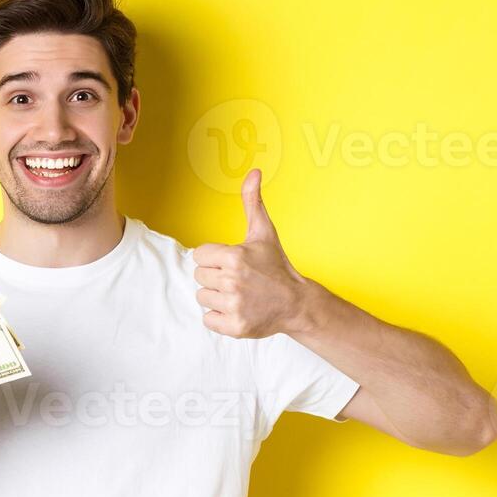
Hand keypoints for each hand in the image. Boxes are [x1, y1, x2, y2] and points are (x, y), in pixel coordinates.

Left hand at [194, 168, 325, 338]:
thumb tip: (254, 171)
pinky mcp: (235, 326)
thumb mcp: (264, 232)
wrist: (297, 303)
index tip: (234, 263)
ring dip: (217, 297)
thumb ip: (252, 202)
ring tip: (240, 294)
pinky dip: (219, 317)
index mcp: (234, 256)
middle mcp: (232, 281)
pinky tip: (238, 309)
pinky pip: (207, 319)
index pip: (199, 256)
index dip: (214, 258)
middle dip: (216, 277)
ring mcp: (234, 305)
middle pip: (199, 276)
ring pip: (202, 297)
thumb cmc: (276, 266)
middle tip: (239, 279)